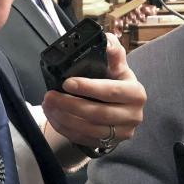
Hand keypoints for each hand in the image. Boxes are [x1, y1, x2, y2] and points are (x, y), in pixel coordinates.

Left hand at [41, 34, 145, 149]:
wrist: (121, 106)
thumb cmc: (116, 81)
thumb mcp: (118, 65)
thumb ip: (113, 51)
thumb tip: (106, 40)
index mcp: (135, 93)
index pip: (111, 91)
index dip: (88, 87)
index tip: (66, 82)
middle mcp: (133, 115)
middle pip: (98, 114)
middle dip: (70, 105)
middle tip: (50, 96)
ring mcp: (122, 133)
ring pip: (89, 129)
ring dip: (64, 118)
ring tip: (48, 105)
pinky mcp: (109, 143)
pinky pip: (83, 139)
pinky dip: (64, 128)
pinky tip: (53, 117)